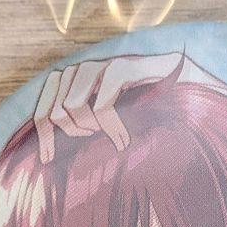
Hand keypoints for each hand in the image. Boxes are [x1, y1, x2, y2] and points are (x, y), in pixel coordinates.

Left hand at [33, 52, 187, 163]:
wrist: (184, 86)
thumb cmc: (145, 109)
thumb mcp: (106, 121)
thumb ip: (81, 127)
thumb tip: (51, 154)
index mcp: (72, 81)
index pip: (43, 109)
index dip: (43, 137)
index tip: (47, 161)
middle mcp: (81, 68)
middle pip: (54, 112)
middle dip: (73, 134)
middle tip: (97, 139)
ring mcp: (99, 65)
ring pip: (72, 108)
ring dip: (92, 128)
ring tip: (114, 135)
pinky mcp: (119, 68)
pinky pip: (101, 106)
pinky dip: (111, 128)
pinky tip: (123, 139)